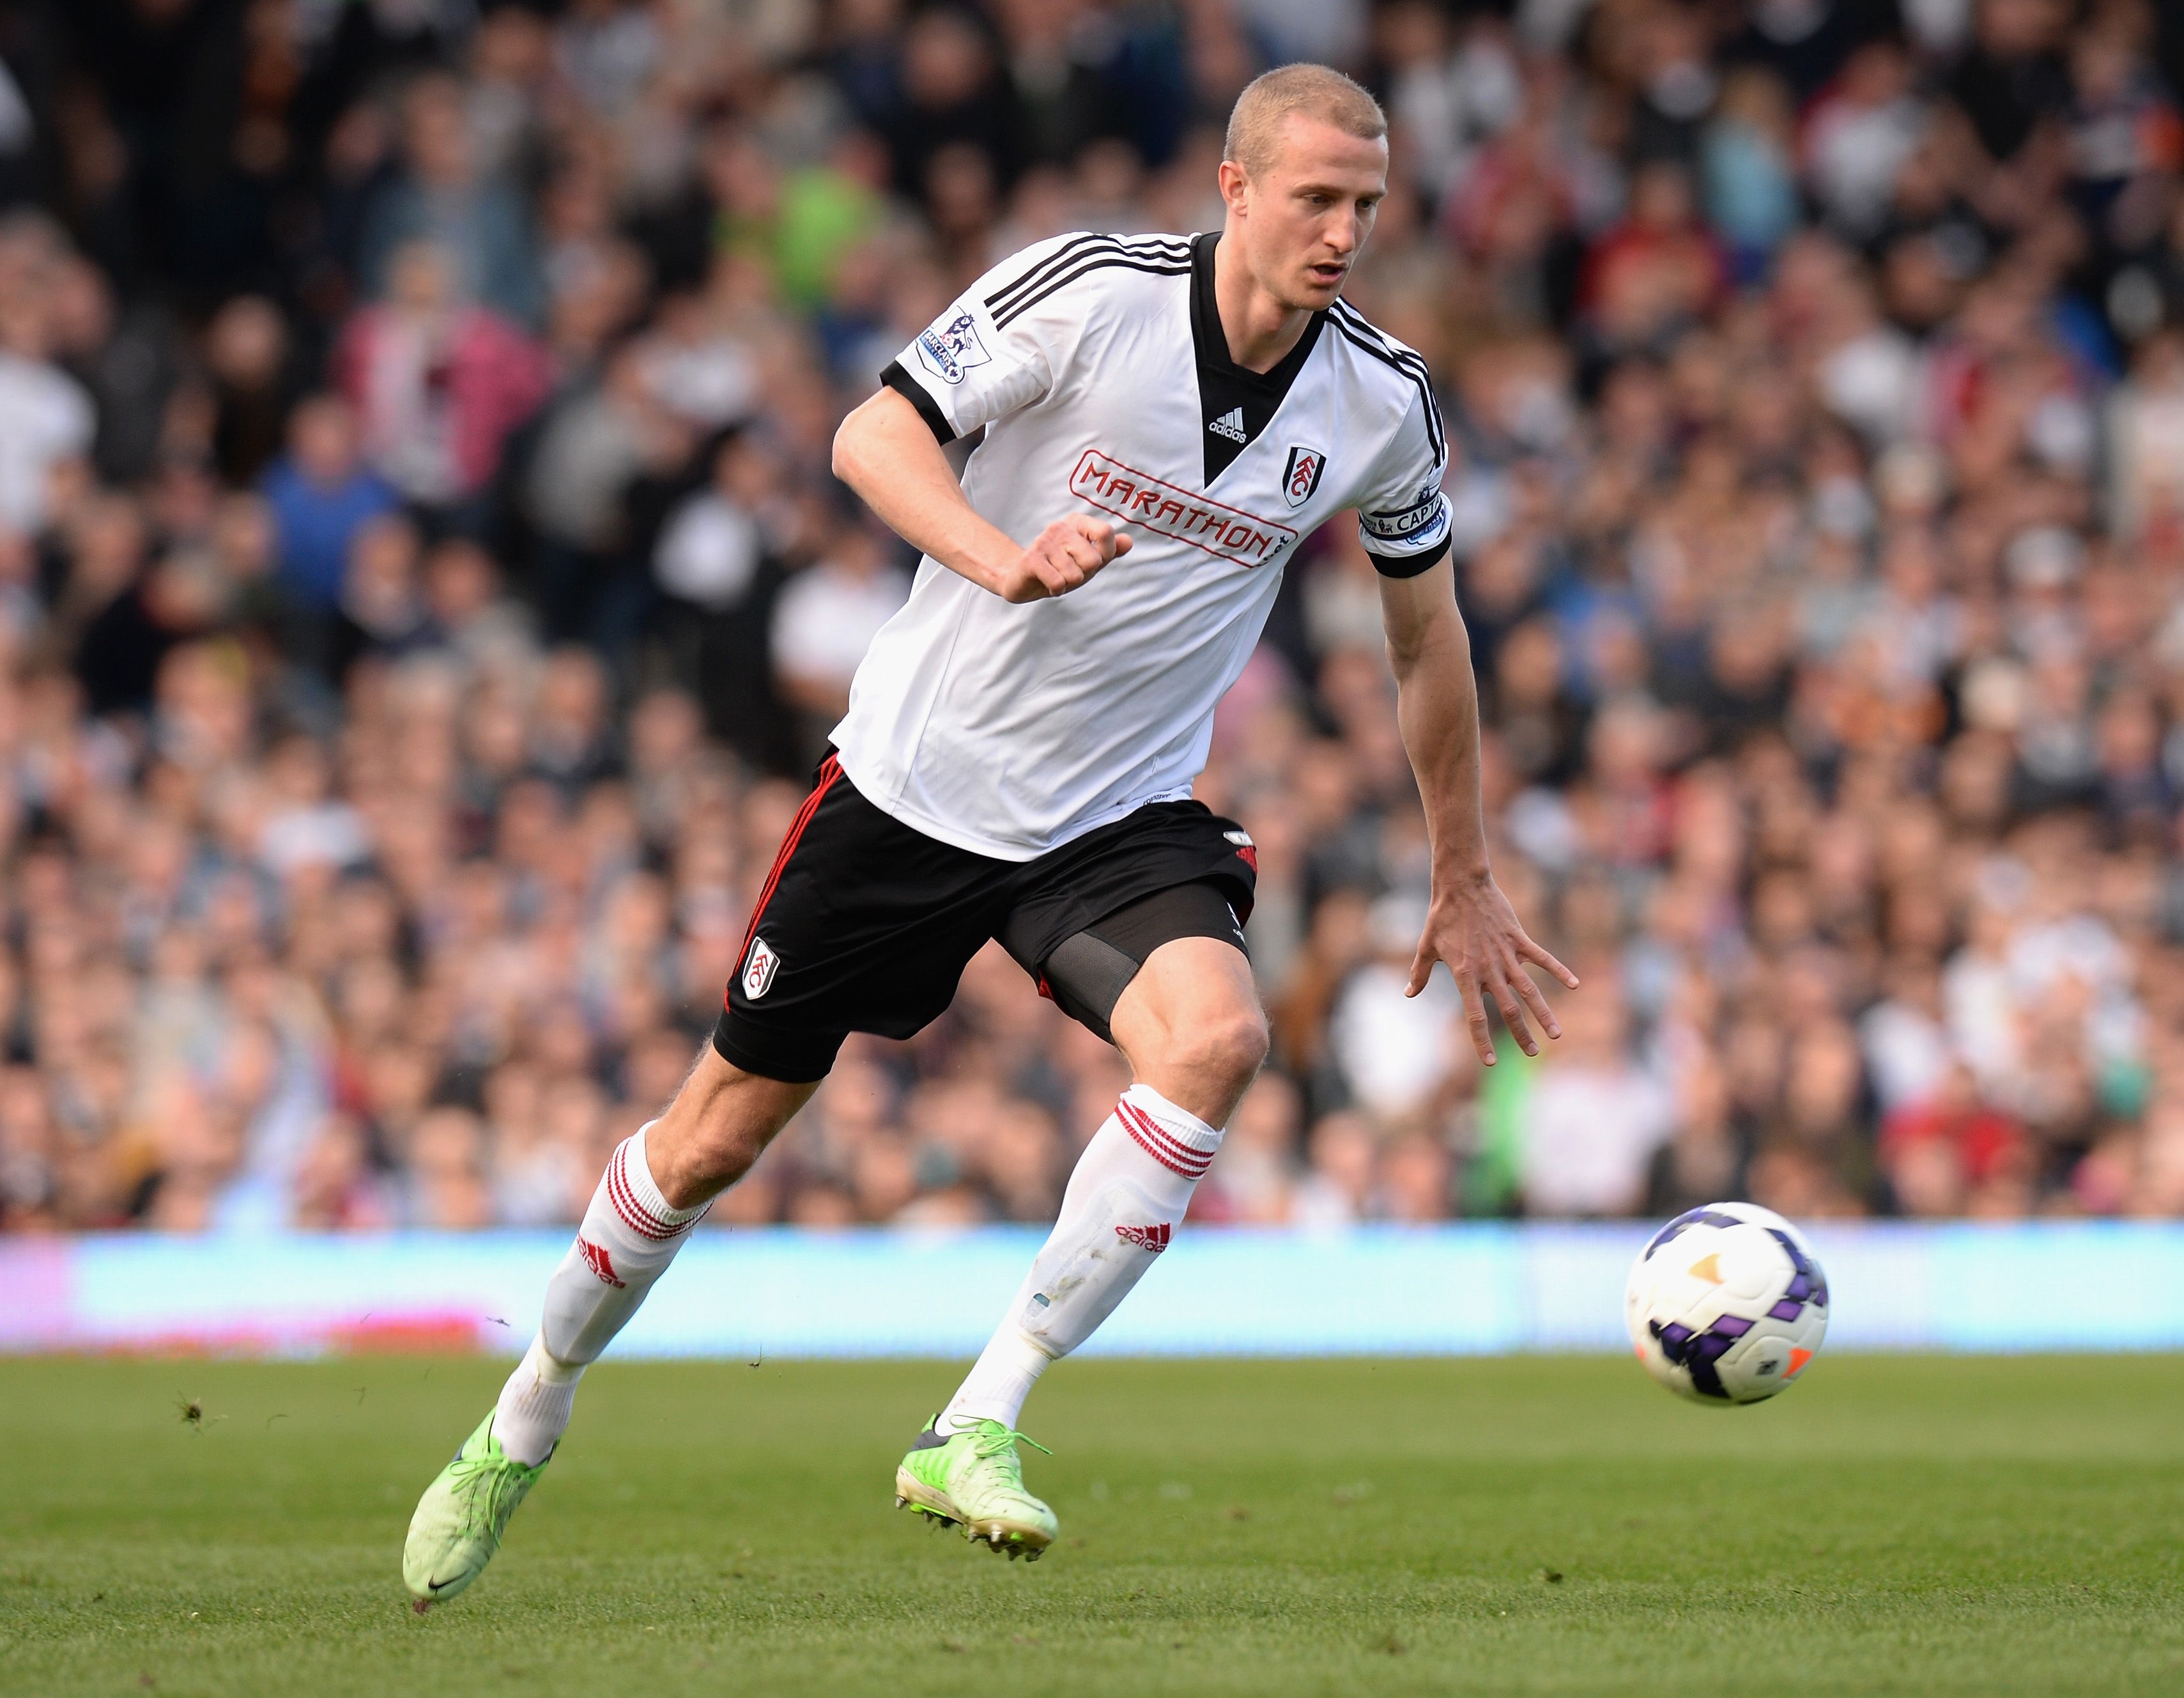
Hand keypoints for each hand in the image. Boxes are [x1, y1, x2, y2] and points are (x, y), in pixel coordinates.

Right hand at [992, 514, 1131, 602]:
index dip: (1106, 554)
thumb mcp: (1089, 559)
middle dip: (1085, 574)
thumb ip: (1110, 550)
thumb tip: (1128, 542)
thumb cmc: (1059, 567)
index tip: (1093, 559)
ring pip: (1076, 575)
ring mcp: (1043, 542)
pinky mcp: (1031, 559)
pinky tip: (1048, 584)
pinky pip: (1059, 582)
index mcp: (1076, 522)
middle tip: (1070, 571)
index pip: (1105, 533)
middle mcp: (1060, 527)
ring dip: (1068, 583)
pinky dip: (1057, 590)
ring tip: (1056, 576)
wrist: (1021, 578)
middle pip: (1093, 559)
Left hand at [1407, 873, 1578, 1065]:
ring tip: (1556, 1034)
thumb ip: (1419, 973)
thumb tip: (1408, 993)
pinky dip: (1559, 970)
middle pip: (1508, 1009)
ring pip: (1529, 990)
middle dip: (1521, 1035)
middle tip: (1532, 1054)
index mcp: (1464, 975)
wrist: (1461, 885)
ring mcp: (1506, 955)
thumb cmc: (1441, 917)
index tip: (1491, 1062)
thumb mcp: (1425, 947)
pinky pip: (1542, 958)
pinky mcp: (1519, 939)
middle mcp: (1488, 969)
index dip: (1481, 1040)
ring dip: (1543, 1013)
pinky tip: (1575, 984)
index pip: (1475, 1016)